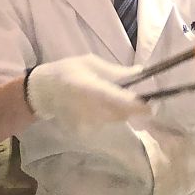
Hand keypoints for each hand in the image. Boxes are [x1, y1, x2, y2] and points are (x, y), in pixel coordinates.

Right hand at [26, 55, 148, 128]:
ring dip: (123, 111)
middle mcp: (87, 108)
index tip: (152, 105)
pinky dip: (110, 116)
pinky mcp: (84, 131)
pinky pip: (106, 123)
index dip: (137, 105)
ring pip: (116, 119)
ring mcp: (85, 122)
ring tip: (113, 98)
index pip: (117, 99)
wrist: (41, 92)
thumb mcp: (90, 63)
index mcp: (88, 88)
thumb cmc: (66, 71)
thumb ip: (116, 72)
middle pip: (121, 113)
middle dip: (134, 108)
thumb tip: (142, 73)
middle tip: (143, 99)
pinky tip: (100, 107)